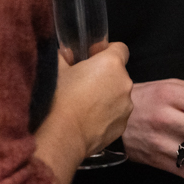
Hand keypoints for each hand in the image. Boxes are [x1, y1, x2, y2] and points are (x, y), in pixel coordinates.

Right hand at [52, 42, 133, 156]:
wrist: (62, 135)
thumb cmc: (59, 96)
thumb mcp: (57, 68)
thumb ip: (64, 56)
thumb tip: (66, 54)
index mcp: (112, 63)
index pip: (121, 48)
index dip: (106, 51)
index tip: (92, 58)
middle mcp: (125, 83)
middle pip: (119, 74)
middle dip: (105, 76)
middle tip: (84, 84)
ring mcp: (126, 107)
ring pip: (119, 96)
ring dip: (107, 96)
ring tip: (85, 106)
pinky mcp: (122, 127)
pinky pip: (116, 115)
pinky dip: (107, 115)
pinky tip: (88, 121)